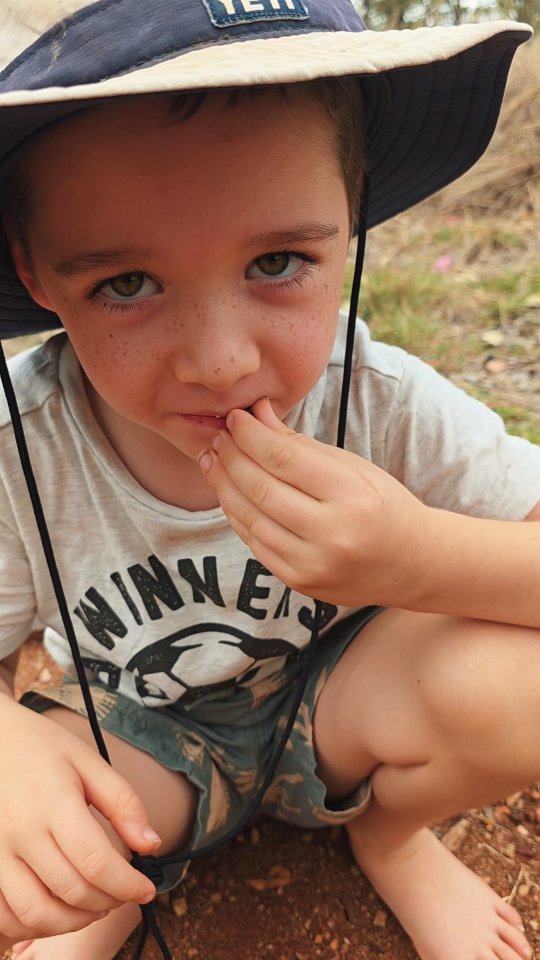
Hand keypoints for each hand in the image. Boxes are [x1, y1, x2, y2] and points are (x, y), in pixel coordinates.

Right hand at [0, 694, 159, 940]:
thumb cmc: (41, 748)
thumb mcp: (89, 761)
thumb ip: (123, 802)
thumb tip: (151, 844)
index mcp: (54, 804)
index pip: (96, 862)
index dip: (128, 884)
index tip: (147, 888)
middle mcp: (22, 834)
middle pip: (72, 891)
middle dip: (109, 901)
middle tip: (125, 893)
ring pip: (36, 913)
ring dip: (74, 921)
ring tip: (96, 906)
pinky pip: (5, 915)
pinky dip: (33, 924)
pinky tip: (57, 911)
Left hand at [199, 398, 431, 608]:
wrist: (411, 564)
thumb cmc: (384, 506)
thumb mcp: (352, 467)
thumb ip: (300, 444)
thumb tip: (256, 413)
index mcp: (351, 495)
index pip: (283, 458)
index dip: (250, 435)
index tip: (234, 418)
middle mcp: (332, 533)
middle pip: (261, 487)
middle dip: (232, 457)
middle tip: (217, 437)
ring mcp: (313, 563)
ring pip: (250, 517)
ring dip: (225, 485)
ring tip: (213, 460)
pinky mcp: (299, 581)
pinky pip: (255, 542)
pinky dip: (237, 514)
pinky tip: (229, 492)